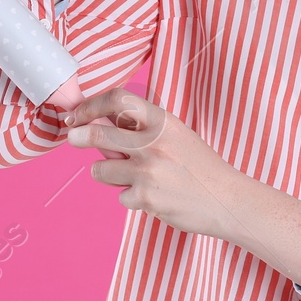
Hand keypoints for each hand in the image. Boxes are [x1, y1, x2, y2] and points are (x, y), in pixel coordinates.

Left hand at [63, 88, 245, 238]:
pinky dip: (131, 198)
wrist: (227, 200)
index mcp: (163, 122)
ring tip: (134, 176)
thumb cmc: (200, 167)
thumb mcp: (176, 135)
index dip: (92, 105)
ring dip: (108, 174)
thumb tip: (99, 122)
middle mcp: (153, 143)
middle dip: (78, 136)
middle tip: (73, 137)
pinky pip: (120, 196)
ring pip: (101, 170)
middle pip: (98, 134)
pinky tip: (154, 196)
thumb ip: (142, 129)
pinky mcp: (145, 198)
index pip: (118, 100)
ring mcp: (148, 171)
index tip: (79, 114)